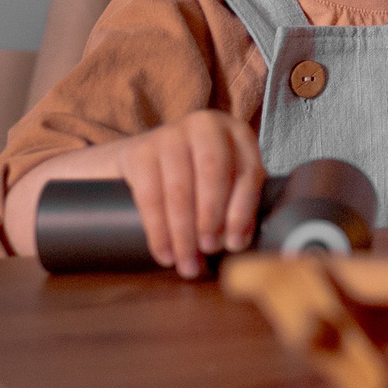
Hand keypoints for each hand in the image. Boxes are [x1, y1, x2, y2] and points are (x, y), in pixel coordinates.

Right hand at [110, 110, 265, 278]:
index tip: (235, 243)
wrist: (146, 159)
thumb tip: (238, 243)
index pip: (247, 172)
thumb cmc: (196, 175)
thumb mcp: (224, 178)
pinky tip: (164, 253)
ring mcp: (170, 134)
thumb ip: (237, 201)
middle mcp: (206, 125)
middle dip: (212, 218)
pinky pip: (149, 196)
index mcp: (236, 132)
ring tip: (186, 262)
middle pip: (213, 175)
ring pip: (180, 190)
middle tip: (208, 250)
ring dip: (184, 233)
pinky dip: (158, 231)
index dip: (243, 210)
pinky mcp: (140, 150)